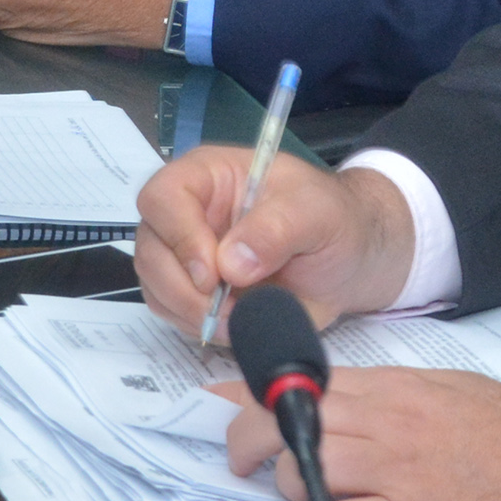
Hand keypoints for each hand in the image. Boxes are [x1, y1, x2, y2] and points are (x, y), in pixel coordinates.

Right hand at [135, 150, 418, 337]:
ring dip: (190, 311)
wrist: (350, 260)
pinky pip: (172, 311)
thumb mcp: (317, 213)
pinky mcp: (194, 291)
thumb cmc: (334, 221)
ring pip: (156, 284)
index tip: (213, 274)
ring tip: (239, 316)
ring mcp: (187, 254)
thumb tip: (231, 264)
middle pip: (151, 247)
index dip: (179, 236)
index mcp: (211, 176)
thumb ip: (276, 230)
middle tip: (225, 309)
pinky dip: (196, 325)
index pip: (164, 196)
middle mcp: (189, 212)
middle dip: (182, 286)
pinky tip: (234, 323)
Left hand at [222, 366, 500, 500]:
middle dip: (249, 443)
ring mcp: (392, 474)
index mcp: (396, 387)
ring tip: (314, 500)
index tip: (219, 402)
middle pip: (284, 422)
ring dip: (293, 490)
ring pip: (301, 472)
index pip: (305, 379)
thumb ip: (397, 395)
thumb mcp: (454, 391)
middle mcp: (386, 423)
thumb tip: (347, 401)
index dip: (253, 392)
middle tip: (242, 464)